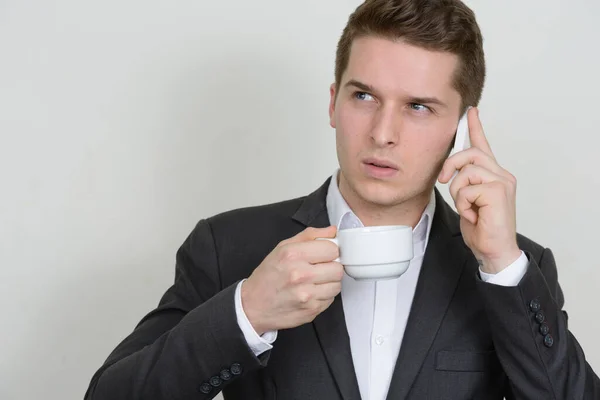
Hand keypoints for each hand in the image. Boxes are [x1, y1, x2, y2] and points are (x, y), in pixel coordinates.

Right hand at [241, 226, 342, 335]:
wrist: (253, 306)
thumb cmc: (267, 277)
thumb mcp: (282, 248)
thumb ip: (309, 236)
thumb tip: (332, 231)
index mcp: (292, 255)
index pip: (332, 248)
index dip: (329, 251)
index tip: (324, 254)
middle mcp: (300, 274)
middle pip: (337, 268)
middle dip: (331, 267)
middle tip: (319, 269)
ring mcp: (306, 294)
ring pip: (337, 285)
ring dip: (329, 283)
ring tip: (314, 282)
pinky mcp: (311, 310)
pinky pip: (331, 299)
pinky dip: (324, 296)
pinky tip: (311, 293)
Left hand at [437, 107, 520, 273]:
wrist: (494, 251)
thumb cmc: (481, 228)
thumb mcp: (466, 200)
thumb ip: (462, 182)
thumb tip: (449, 171)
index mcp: (493, 175)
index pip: (483, 146)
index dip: (476, 127)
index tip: (471, 111)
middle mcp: (501, 174)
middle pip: (470, 153)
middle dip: (451, 164)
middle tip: (443, 180)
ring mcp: (502, 182)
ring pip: (466, 171)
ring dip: (458, 192)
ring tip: (468, 208)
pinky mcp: (499, 191)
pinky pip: (467, 188)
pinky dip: (464, 204)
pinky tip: (474, 215)